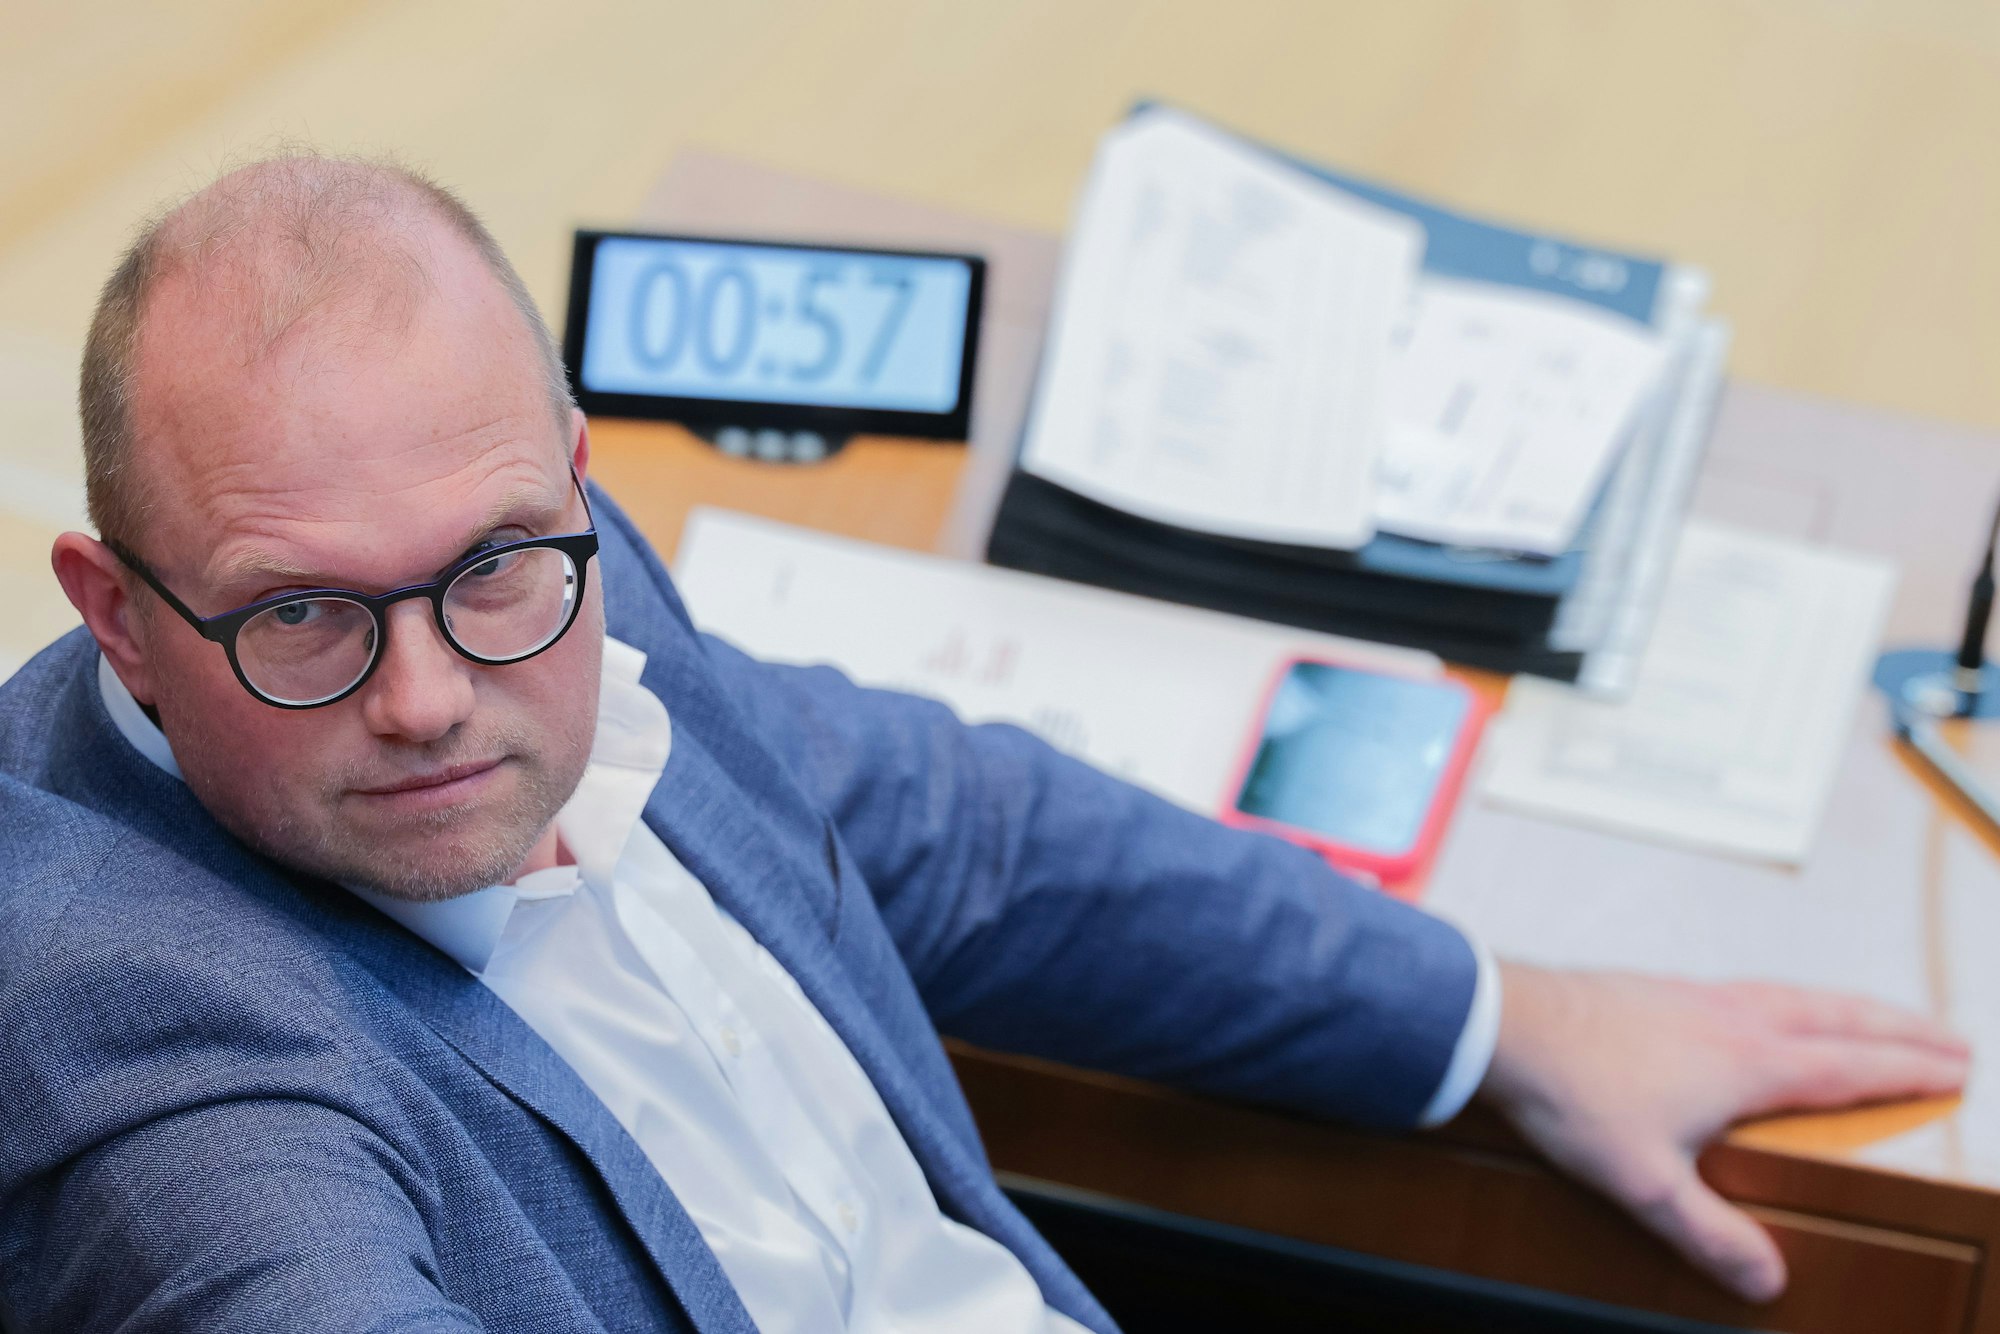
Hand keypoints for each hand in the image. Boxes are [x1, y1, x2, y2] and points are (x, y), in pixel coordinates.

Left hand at [1477, 963, 1969, 1303]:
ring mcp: (1693, 994)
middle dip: (1899, 1028)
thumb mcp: (1644, 1183)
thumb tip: (1767, 1281)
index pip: (1851, 1067)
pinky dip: (1788, 995)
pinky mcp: (1656, 987)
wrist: (1501, 1023)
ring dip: (1847, 1004)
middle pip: (1837, 1017)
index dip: (1909, 1069)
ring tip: (1875, 1015)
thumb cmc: (1571, 1094)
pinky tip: (1769, 1006)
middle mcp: (1732, 1017)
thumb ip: (1709, 1234)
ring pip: (1793, 993)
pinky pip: (1747, 986)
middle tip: (1950, 1035)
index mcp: (1747, 1062)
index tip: (1958, 1067)